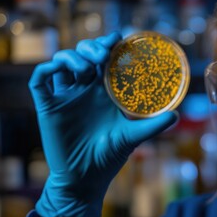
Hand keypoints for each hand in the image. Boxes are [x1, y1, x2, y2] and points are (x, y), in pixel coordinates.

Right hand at [29, 32, 177, 216]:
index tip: (120, 38)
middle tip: (103, 53)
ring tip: (86, 67)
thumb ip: (153, 125)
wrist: (86, 177)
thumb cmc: (110, 156)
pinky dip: (48, 69)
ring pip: (62, 62)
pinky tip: (60, 69)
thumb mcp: (133, 136)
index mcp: (104, 93)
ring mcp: (65, 96)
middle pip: (83, 56)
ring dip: (72, 56)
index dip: (109, 46)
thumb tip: (176, 115)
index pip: (105, 61)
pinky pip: (40, 81)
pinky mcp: (48, 106)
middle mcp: (84, 90)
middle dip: (91, 47)